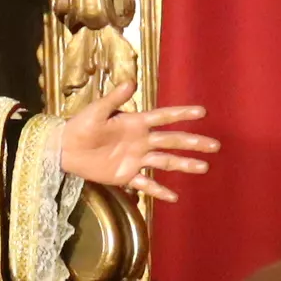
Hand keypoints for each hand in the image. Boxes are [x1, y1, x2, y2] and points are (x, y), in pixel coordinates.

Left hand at [52, 77, 218, 202]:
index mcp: (135, 123)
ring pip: (165, 162)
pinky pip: (145, 184)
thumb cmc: (80, 126)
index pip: (163, 117)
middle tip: (214, 145)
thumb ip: (113, 99)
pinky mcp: (126, 175)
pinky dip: (159, 191)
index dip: (181, 114)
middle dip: (193, 142)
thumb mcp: (96, 111)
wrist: (66, 149)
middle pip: (171, 141)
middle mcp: (141, 141)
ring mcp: (136, 159)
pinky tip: (174, 198)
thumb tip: (130, 82)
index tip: (201, 112)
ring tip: (203, 168)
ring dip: (184, 165)